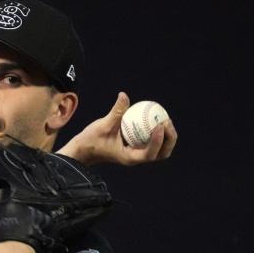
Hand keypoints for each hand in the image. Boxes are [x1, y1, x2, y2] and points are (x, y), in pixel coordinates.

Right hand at [57, 92, 177, 165]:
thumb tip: (124, 95)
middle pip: (161, 154)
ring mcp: (137, 154)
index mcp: (129, 157)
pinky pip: (152, 141)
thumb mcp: (103, 125)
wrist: (84, 150)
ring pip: (160, 149)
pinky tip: (156, 117)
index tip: (159, 125)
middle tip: (166, 121)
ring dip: (166, 137)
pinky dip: (158, 132)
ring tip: (165, 119)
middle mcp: (136, 158)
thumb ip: (116, 112)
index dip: (158, 141)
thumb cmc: (91, 140)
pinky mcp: (136, 148)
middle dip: (169, 139)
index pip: (149, 154)